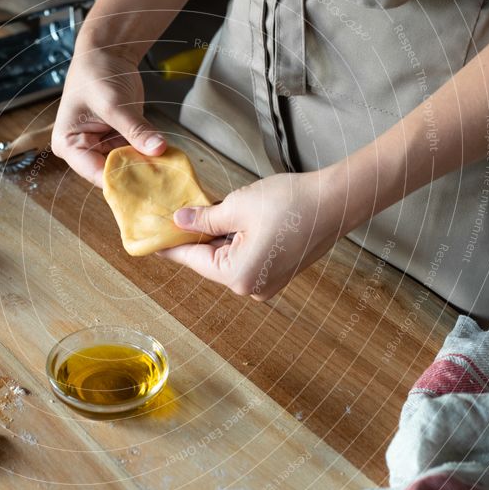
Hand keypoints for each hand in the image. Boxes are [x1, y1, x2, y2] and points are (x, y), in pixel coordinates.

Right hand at [51, 47, 165, 186]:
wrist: (107, 52)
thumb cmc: (96, 72)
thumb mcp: (114, 103)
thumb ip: (135, 129)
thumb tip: (158, 148)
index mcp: (68, 144)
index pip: (95, 173)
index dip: (120, 180)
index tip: (146, 185)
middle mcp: (83, 150)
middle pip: (111, 172)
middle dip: (135, 175)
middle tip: (161, 180)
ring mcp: (102, 146)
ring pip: (126, 166)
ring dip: (145, 167)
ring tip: (167, 172)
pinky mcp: (119, 140)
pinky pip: (136, 154)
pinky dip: (149, 156)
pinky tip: (166, 160)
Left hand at [158, 170, 346, 299]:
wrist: (337, 202)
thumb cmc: (291, 202)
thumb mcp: (237, 206)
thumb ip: (204, 218)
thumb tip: (179, 220)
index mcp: (238, 275)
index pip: (193, 259)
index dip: (171, 244)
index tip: (151, 238)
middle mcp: (252, 288)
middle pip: (210, 261)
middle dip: (197, 237)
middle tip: (178, 214)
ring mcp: (268, 283)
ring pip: (229, 259)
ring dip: (218, 238)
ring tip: (208, 212)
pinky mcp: (279, 273)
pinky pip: (247, 259)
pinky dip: (237, 242)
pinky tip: (234, 221)